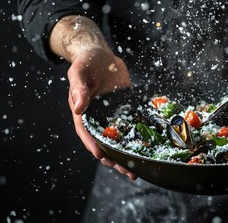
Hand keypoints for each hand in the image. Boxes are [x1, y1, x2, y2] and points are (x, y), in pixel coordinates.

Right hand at [68, 48, 136, 179]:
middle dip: (115, 159)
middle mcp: (98, 118)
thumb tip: (78, 108)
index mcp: (83, 113)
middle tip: (128, 172)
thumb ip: (79, 90)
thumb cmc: (86, 62)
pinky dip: (138, 137)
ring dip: (127, 153)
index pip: (87, 134)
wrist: (101, 55)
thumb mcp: (80, 73)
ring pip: (119, 139)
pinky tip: (149, 146)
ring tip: (138, 169)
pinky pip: (132, 125)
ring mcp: (112, 115)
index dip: (95, 147)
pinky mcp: (125, 110)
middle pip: (105, 143)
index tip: (103, 158)